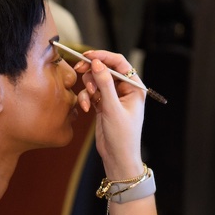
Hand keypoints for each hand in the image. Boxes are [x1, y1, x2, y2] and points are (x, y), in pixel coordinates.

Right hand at [74, 50, 145, 178]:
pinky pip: (91, 93)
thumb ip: (104, 84)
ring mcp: (113, 97)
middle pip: (105, 69)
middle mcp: (125, 90)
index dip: (103, 56)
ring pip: (96, 80)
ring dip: (88, 87)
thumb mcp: (112, 108)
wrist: (118, 158)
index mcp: (135, 88)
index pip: (119, 63)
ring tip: (89, 100)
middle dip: (92, 71)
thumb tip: (97, 63)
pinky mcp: (103, 104)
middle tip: (79, 70)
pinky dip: (86, 98)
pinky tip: (85, 109)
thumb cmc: (122, 136)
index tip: (87, 56)